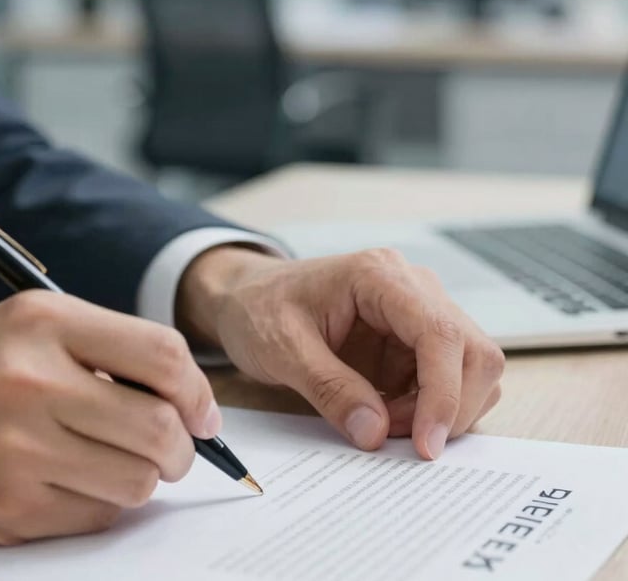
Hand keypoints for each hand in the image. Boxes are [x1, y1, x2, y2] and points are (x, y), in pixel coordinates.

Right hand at [0, 291, 219, 543]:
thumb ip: (109, 347)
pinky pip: (97, 517)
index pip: (162, 354)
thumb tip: (190, 399)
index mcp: (44, 322)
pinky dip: (105, 504)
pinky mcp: (6, 510)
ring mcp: (16, 451)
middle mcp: (31, 382)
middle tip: (177, 447)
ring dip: (147, 477)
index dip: (198, 390)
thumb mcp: (31, 325)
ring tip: (120, 461)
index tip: (203, 412)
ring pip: (138, 481)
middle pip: (159, 427)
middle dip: (185, 446)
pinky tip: (78, 481)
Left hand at [178, 247, 503, 460]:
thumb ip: (329, 388)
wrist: (247, 297)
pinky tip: (386, 415)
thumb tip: (374, 433)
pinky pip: (448, 380)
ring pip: (471, 368)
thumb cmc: (260, 308)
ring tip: (383, 423)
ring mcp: (418, 312)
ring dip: (440, 410)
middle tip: (397, 437)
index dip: (444, 393)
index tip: (425, 444)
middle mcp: (412, 287)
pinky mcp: (414, 340)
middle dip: (448, 406)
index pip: (440, 332)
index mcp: (379, 275)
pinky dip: (429, 409)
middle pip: (473, 350)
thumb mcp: (281, 348)